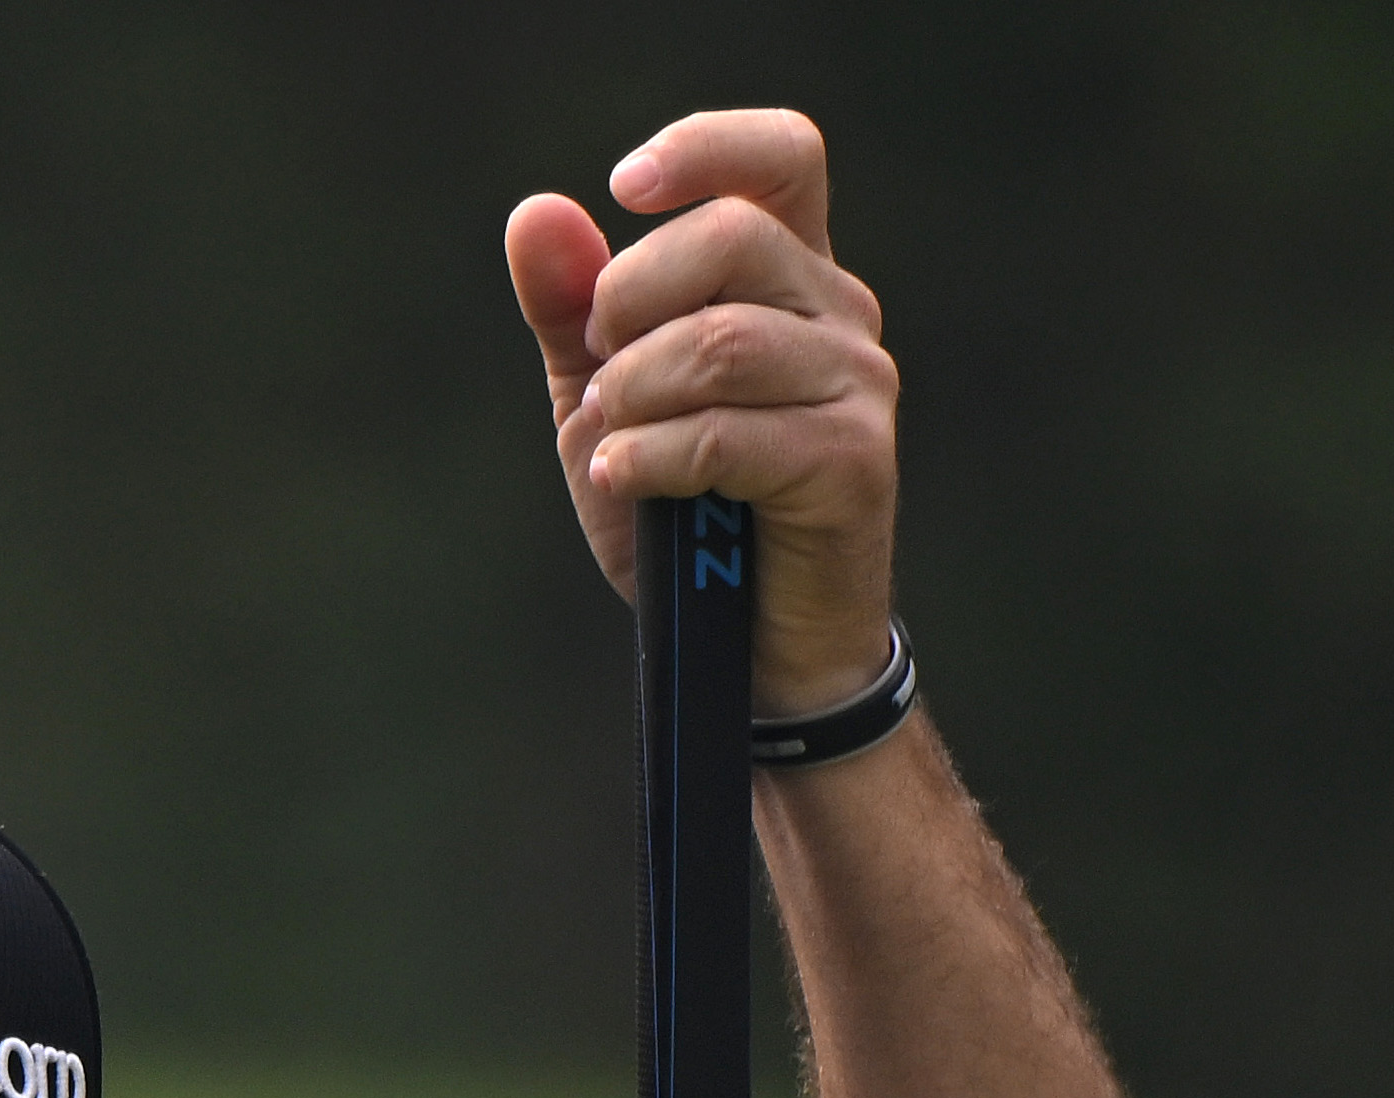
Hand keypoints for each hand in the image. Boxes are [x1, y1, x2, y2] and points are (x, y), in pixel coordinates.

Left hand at [503, 108, 900, 717]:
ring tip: (610, 444)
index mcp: (791, 276)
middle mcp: (840, 314)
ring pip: (721, 341)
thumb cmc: (687, 518)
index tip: (624, 185)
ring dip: (633, 394)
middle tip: (599, 372)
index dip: (705, 148)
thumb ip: (574, 311)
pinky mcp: (854, 461)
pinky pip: (727, 433)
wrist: (747, 653)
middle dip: (629, 298)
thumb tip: (535, 213)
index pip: (781, 157)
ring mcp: (858, 385)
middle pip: (731, 237)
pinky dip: (650, 457)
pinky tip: (621, 480)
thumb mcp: (610, 402)